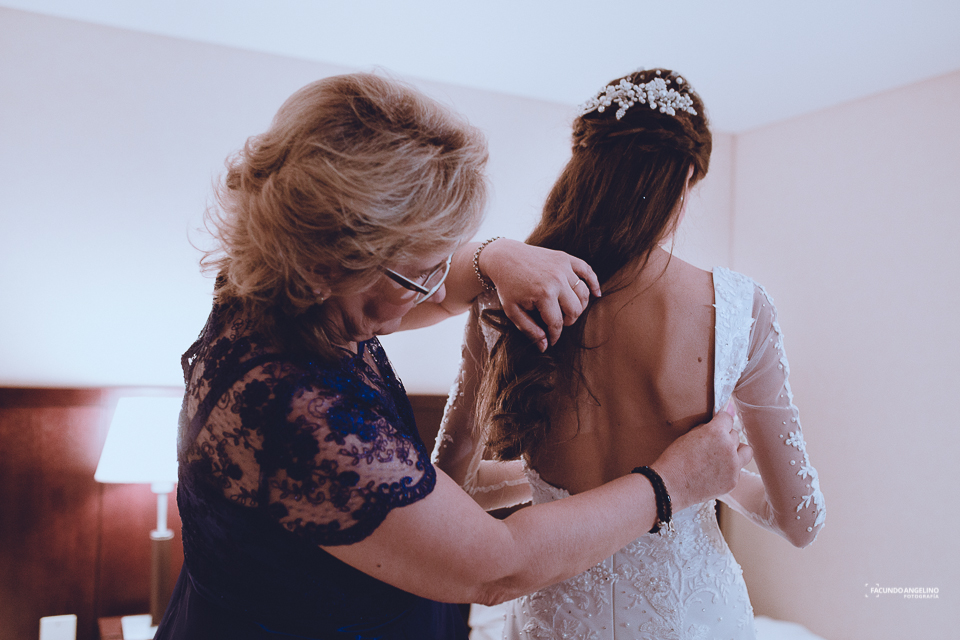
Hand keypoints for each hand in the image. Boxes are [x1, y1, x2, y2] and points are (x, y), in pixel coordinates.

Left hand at [480, 239, 600, 350]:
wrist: (504, 257)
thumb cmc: (507, 286)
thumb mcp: (513, 311)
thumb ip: (529, 330)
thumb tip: (545, 347)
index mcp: (543, 294)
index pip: (557, 323)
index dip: (555, 335)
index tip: (551, 339)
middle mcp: (557, 280)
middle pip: (575, 310)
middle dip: (568, 321)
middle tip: (558, 322)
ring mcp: (563, 267)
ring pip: (583, 294)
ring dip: (579, 306)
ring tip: (568, 310)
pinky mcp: (565, 258)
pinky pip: (587, 271)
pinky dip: (594, 283)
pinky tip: (597, 294)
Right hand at [650, 412, 753, 511]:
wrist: (669, 485)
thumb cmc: (674, 460)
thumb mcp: (688, 436)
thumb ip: (705, 429)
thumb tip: (715, 425)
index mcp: (716, 432)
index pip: (728, 418)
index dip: (721, 420)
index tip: (718, 424)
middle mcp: (729, 447)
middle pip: (736, 434)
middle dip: (725, 437)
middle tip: (712, 444)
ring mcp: (733, 466)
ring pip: (745, 451)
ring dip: (736, 450)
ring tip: (723, 456)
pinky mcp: (733, 481)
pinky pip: (738, 469)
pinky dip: (730, 468)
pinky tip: (715, 472)